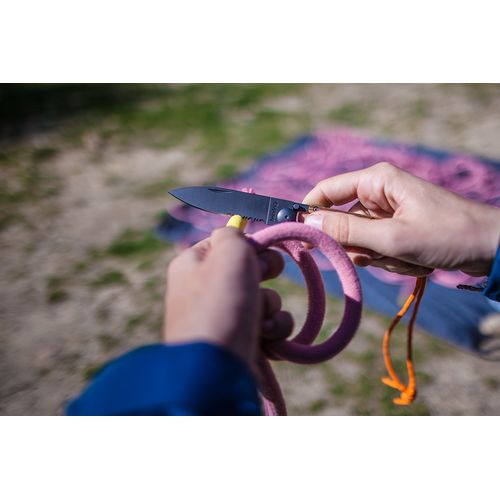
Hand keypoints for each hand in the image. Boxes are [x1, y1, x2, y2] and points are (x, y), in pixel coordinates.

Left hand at [164, 227, 292, 369]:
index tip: (260, 250)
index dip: (249, 245)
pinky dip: (274, 331)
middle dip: (264, 275)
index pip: (227, 242)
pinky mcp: (241, 342)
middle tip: (261, 279)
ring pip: (265, 298)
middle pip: (250, 269)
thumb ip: (233, 234)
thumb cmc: (220, 303)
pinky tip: (265, 340)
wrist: (216, 368)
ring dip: (270, 307)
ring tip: (259, 321)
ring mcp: (224, 317)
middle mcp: (206, 289)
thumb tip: (234, 233)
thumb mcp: (228, 253)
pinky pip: (270, 326)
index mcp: (194, 264)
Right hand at [302, 163, 499, 276]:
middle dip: (361, 246)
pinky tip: (417, 260)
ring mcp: (388, 214)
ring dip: (381, 257)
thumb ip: (347, 232)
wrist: (491, 249)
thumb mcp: (393, 237)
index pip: (326, 191)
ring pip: (360, 243)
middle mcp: (379, 194)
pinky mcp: (396, 231)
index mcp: (377, 180)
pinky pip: (378, 251)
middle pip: (343, 224)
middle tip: (380, 253)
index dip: (310, 213)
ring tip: (410, 256)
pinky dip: (393, 261)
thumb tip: (307, 224)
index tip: (300, 237)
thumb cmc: (448, 233)